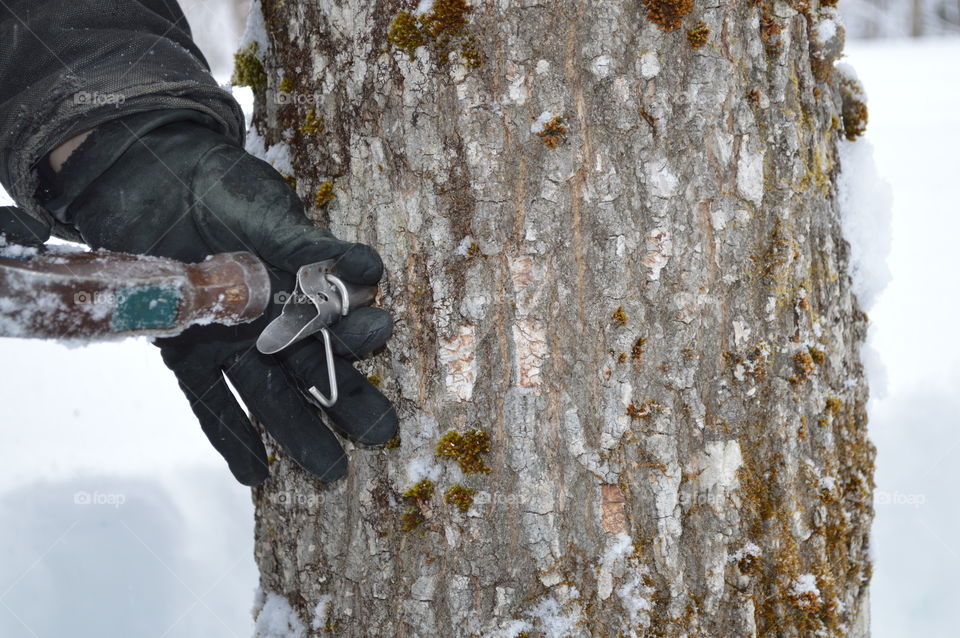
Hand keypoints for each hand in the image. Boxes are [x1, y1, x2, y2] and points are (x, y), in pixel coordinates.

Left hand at [58, 116, 396, 484]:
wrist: (147, 179)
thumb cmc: (216, 188)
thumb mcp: (265, 213)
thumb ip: (306, 246)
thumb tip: (370, 269)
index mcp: (298, 286)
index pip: (338, 321)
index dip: (359, 333)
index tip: (379, 331)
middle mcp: (270, 322)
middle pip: (315, 369)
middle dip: (348, 401)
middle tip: (379, 432)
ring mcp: (230, 343)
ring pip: (271, 395)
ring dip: (300, 432)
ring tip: (330, 470)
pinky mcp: (186, 353)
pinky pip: (210, 403)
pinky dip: (231, 437)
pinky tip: (255, 474)